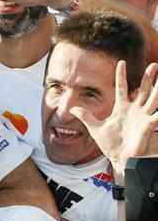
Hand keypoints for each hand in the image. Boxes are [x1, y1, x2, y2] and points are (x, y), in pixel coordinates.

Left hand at [73, 61, 157, 183]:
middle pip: (142, 90)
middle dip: (148, 78)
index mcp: (122, 109)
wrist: (119, 158)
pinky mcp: (148, 125)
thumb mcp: (95, 128)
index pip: (122, 88)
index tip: (121, 62)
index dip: (121, 76)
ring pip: (154, 98)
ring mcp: (142, 117)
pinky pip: (157, 116)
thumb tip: (72, 109)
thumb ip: (86, 117)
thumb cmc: (111, 144)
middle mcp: (134, 110)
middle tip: (154, 64)